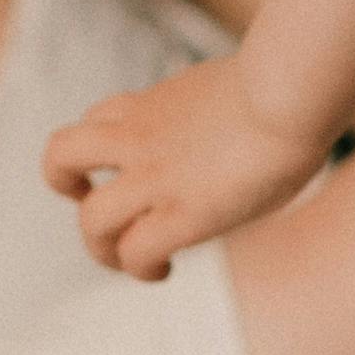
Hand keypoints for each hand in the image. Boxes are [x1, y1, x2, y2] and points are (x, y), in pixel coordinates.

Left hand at [43, 53, 329, 279]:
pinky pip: (135, 253)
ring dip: (100, 246)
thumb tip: (255, 121)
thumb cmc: (294, 84)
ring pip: (90, 217)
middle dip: (67, 188)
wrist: (292, 89)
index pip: (99, 119)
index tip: (136, 170)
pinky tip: (165, 270)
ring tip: (130, 259)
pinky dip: (142, 269)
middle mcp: (141, 138)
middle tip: (106, 213)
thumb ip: (225, 105)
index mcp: (155, 103)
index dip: (104, 150)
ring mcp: (156, 177)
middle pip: (61, 155)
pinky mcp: (183, 214)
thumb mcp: (242, 85)